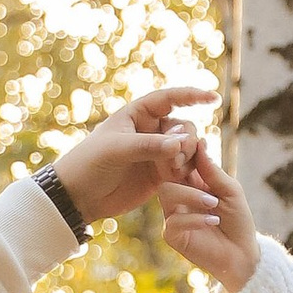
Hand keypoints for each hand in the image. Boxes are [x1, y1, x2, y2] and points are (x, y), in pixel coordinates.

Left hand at [53, 84, 216, 225]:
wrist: (79, 196)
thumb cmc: (90, 164)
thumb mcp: (117, 150)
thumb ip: (149, 145)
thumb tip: (181, 143)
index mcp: (137, 114)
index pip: (170, 98)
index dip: (193, 95)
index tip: (214, 97)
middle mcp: (150, 131)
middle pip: (185, 128)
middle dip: (186, 141)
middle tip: (174, 158)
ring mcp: (156, 153)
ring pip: (187, 150)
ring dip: (186, 159)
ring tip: (170, 172)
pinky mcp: (160, 174)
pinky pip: (183, 169)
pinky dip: (185, 173)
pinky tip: (176, 180)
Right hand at [155, 138, 259, 292]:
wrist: (242, 254)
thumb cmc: (238, 220)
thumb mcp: (230, 191)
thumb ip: (213, 171)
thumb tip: (200, 143)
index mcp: (191, 181)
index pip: (179, 159)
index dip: (183, 150)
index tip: (194, 144)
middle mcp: (178, 195)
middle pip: (166, 171)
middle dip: (180, 166)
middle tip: (197, 170)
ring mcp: (173, 214)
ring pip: (166, 192)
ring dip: (191, 195)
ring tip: (213, 203)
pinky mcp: (172, 234)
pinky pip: (173, 220)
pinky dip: (195, 219)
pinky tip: (213, 220)